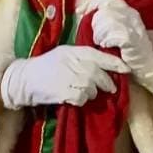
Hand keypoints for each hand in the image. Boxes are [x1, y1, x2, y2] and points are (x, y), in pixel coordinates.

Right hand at [0, 46, 130, 108]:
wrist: (25, 79)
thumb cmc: (45, 65)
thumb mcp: (64, 54)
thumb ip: (82, 57)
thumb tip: (103, 66)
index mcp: (76, 52)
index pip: (101, 56)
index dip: (116, 64)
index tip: (127, 69)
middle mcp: (76, 64)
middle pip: (100, 76)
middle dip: (106, 83)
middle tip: (108, 88)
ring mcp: (72, 79)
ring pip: (92, 90)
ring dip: (90, 93)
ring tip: (77, 90)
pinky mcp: (67, 93)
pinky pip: (82, 99)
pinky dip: (79, 100)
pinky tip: (70, 97)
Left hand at [81, 0, 152, 79]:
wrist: (146, 63)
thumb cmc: (126, 48)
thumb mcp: (115, 29)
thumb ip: (103, 19)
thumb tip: (82, 13)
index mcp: (126, 10)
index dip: (91, 3)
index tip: (79, 11)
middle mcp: (131, 14)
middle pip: (104, 11)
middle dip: (95, 26)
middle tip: (97, 38)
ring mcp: (134, 26)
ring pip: (107, 21)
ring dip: (100, 35)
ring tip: (102, 43)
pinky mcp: (133, 39)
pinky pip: (113, 35)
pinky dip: (107, 42)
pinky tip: (108, 47)